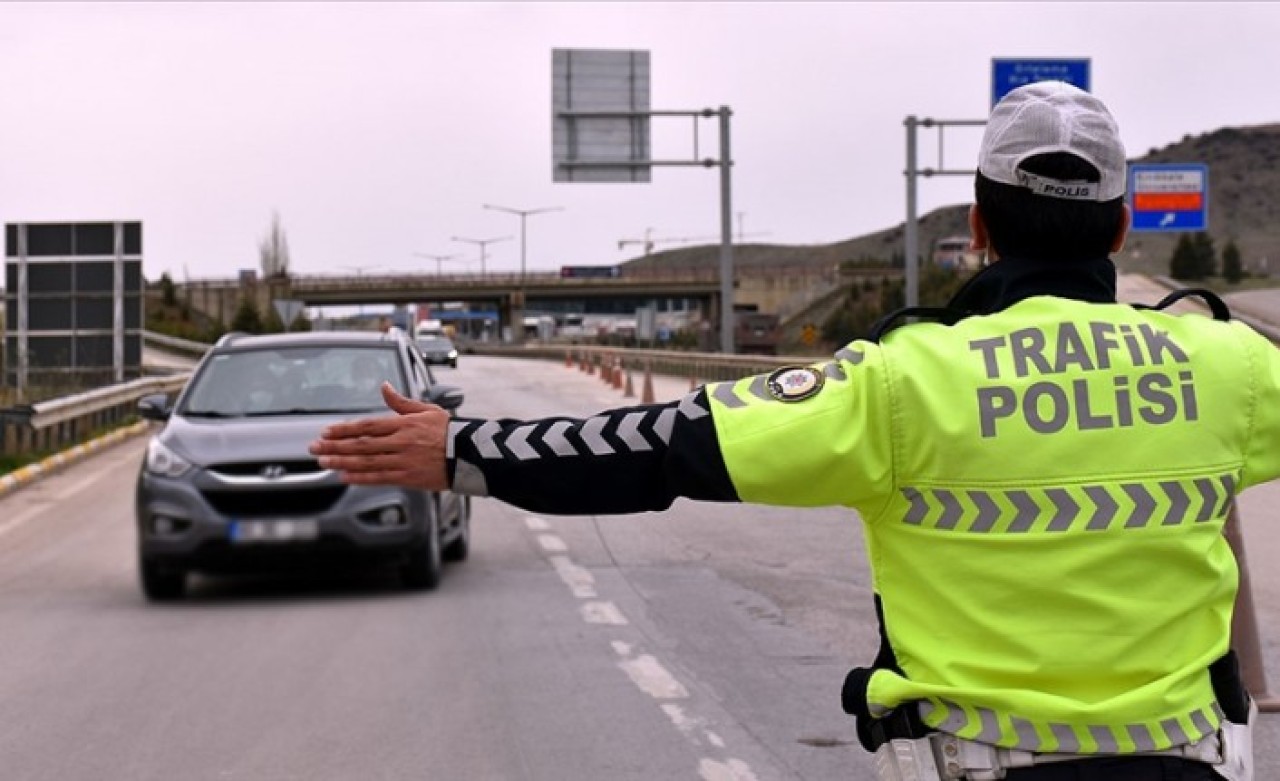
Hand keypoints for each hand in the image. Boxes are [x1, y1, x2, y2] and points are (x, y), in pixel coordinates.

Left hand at [308, 383, 449, 489]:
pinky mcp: (408, 477)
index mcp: (403, 424)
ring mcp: (403, 460)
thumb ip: (401, 402)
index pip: (367, 425)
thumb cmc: (449, 431)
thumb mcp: (427, 410)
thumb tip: (384, 386)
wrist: (471, 454)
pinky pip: (379, 477)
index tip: (326, 431)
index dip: (344, 429)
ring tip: (324, 462)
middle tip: (314, 448)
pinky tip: (345, 476)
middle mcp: (400, 441)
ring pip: (366, 461)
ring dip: (341, 461)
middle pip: (361, 444)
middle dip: (334, 446)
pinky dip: (360, 477)